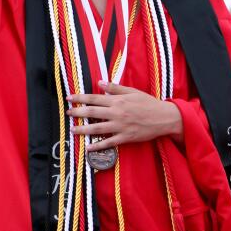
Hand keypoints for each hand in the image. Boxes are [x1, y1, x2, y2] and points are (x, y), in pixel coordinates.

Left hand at [67, 81, 182, 149]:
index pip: (94, 98)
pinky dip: (98, 145)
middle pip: (92, 113)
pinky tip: (88, 147)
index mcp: (117, 100)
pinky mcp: (125, 137)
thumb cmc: (148, 103)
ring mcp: (120, 126)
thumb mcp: (132, 91)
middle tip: (67, 113)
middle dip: (77, 112)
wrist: (164, 117)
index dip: (80, 98)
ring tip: (72, 130)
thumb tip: (100, 83)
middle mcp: (117, 113)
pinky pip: (109, 142)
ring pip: (97, 128)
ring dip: (83, 129)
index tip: (69, 98)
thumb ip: (115, 87)